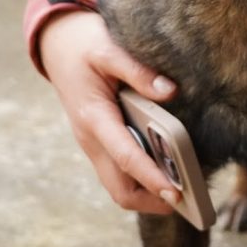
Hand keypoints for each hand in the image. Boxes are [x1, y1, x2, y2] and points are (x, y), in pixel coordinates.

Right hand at [39, 10, 179, 213]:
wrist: (57, 45)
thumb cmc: (84, 45)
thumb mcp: (109, 50)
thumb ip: (138, 71)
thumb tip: (170, 91)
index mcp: (94, 118)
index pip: (125, 157)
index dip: (151, 177)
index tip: (175, 193)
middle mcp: (91, 139)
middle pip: (120, 189)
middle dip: (152, 200)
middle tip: (189, 200)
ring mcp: (93, 144)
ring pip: (119, 185)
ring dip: (149, 194)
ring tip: (185, 191)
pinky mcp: (99, 142)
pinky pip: (120, 171)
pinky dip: (142, 179)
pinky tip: (168, 170)